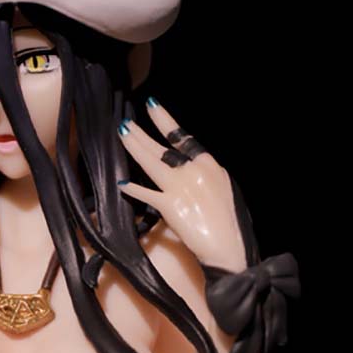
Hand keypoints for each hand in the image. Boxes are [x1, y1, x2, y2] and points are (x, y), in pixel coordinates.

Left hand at [116, 98, 246, 272]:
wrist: (229, 246)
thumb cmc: (231, 222)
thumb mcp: (224, 189)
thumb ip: (206, 175)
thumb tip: (191, 167)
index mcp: (209, 165)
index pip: (183, 137)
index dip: (165, 120)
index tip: (151, 106)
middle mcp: (194, 171)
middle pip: (162, 148)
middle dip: (141, 135)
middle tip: (125, 123)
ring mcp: (180, 187)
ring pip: (151, 162)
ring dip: (135, 148)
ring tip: (122, 136)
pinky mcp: (170, 206)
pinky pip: (146, 194)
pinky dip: (133, 189)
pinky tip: (121, 183)